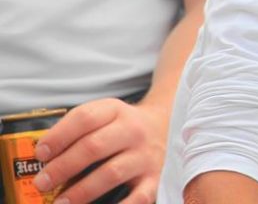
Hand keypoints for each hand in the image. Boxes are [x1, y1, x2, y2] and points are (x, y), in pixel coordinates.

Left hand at [33, 97, 167, 203]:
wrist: (168, 126)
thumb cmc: (123, 127)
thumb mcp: (106, 115)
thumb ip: (78, 130)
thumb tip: (45, 157)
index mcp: (116, 111)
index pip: (85, 118)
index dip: (58, 136)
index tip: (40, 154)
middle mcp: (133, 131)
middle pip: (93, 147)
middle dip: (62, 167)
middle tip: (42, 183)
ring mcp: (145, 155)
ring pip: (111, 173)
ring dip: (81, 191)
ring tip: (60, 202)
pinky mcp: (156, 178)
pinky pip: (139, 196)